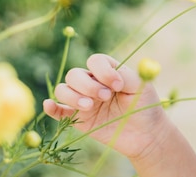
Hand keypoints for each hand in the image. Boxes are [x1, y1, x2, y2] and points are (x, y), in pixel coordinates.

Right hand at [43, 54, 166, 158]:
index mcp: (109, 72)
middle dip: (88, 85)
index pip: (95, 61)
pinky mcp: (78, 119)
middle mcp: (93, 83)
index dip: (103, 71)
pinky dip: (51, 107)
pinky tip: (50, 105)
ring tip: (90, 107)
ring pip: (63, 89)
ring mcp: (84, 100)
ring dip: (73, 96)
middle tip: (105, 97)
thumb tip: (106, 76)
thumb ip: (124, 75)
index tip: (118, 85)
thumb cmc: (145, 106)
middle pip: (75, 74)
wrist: (145, 134)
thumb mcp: (140, 86)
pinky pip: (57, 111)